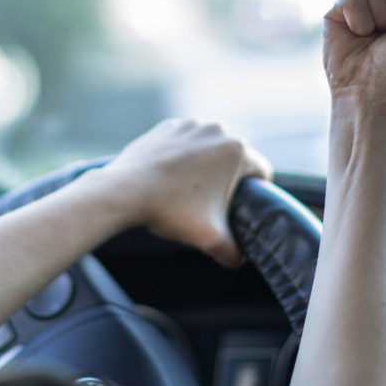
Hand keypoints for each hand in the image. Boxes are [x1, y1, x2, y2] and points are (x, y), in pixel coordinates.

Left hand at [101, 119, 272, 266]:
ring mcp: (190, 125)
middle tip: (210, 204)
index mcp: (237, 150)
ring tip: (190, 191)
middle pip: (235, 160)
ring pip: (210, 149)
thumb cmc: (170, 210)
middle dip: (227, 180)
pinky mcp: (168, 127)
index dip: (254, 192)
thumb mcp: (209, 238)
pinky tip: (172, 178)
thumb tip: (239, 260)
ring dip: (206, 166)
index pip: (261, 172)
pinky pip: (186, 143)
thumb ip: (232, 252)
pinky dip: (183, 158)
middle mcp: (217, 130)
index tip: (238, 207)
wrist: (124, 191)